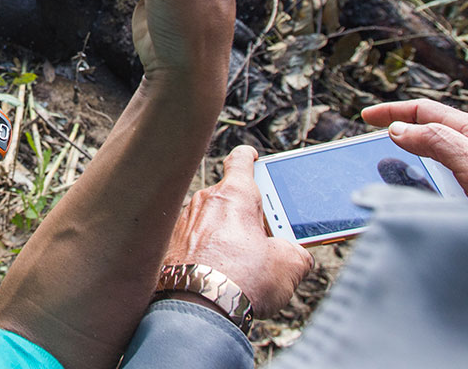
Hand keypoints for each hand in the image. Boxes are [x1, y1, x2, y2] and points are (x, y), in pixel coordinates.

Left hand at [163, 146, 312, 316]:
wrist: (197, 310)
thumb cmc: (243, 281)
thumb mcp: (289, 265)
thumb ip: (297, 251)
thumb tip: (296, 255)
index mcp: (235, 195)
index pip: (241, 161)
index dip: (250, 157)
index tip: (253, 156)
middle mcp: (205, 202)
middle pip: (229, 197)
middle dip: (246, 213)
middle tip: (265, 237)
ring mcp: (184, 223)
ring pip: (210, 220)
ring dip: (225, 234)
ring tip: (242, 263)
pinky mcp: (170, 246)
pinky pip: (194, 240)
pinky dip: (206, 250)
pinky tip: (218, 273)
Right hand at [362, 99, 467, 207]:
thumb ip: (440, 144)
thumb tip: (401, 129)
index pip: (427, 111)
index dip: (393, 112)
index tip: (366, 117)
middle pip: (439, 128)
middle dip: (407, 130)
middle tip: (379, 140)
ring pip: (453, 151)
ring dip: (425, 154)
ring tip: (403, 165)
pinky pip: (466, 171)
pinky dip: (443, 174)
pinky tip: (442, 193)